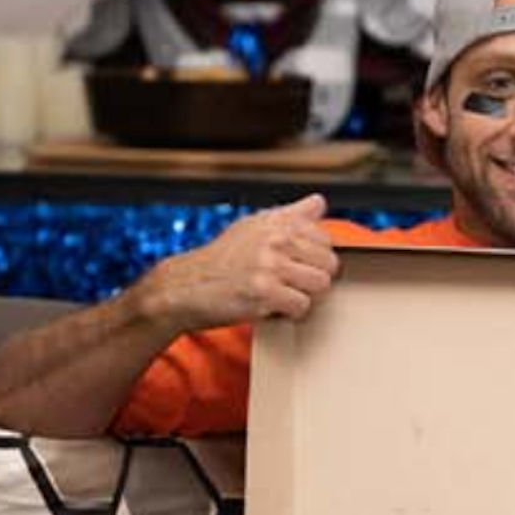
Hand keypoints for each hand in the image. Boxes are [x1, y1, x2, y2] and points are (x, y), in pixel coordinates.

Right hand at [137, 194, 339, 333]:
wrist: (186, 286)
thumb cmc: (222, 260)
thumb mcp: (252, 228)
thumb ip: (290, 215)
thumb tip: (318, 202)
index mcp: (276, 222)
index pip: (326, 240)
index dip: (314, 258)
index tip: (294, 264)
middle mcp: (274, 239)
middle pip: (329, 264)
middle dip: (312, 278)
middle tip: (287, 282)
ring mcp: (269, 265)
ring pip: (320, 285)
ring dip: (303, 295)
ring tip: (279, 293)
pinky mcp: (264, 292)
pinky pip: (302, 306)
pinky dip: (289, 312)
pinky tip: (270, 306)